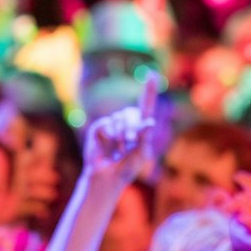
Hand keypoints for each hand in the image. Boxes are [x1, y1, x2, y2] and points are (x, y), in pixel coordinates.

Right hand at [83, 69, 160, 184]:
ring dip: (120, 136)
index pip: (146, 105)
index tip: (151, 74)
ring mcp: (112, 124)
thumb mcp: (142, 154)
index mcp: (140, 127)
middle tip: (130, 143)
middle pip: (131, 112)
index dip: (149, 90)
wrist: (108, 177)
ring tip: (119, 151)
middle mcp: (126, 122)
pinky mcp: (99, 129)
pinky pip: (105, 124)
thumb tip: (149, 122)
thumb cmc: (128, 167)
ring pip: (118, 118)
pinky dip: (109, 135)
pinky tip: (108, 147)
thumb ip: (145, 137)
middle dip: (132, 128)